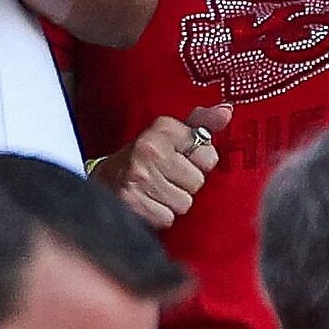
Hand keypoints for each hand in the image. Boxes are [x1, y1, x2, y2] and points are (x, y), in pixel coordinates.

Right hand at [92, 104, 231, 229]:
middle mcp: (150, 151)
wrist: (102, 180)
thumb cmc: (143, 158)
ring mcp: (139, 178)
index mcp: (162, 130)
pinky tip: (147, 203)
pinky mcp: (133, 204)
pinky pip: (168, 218)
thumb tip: (227, 110)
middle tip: (165, 177)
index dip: (198, 162)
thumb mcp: (169, 135)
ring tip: (155, 191)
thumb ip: (200, 123)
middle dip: (185, 184)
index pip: (209, 155)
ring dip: (173, 202)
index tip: (180, 159)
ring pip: (184, 203)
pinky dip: (160, 216)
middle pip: (197, 182)